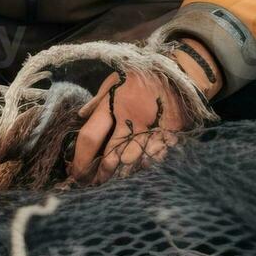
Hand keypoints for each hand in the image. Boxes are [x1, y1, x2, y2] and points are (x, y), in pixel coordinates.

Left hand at [68, 39, 219, 184]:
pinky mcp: (168, 135)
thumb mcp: (114, 79)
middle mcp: (130, 120)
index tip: (76, 172)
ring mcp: (151, 130)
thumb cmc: (142, 74)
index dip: (81, 159)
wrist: (179, 71)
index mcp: (113, 105)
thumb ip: (97, 100)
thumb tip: (80, 116)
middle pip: (111, 157)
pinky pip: (154, 159)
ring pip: (132, 162)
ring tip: (112, 183)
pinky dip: (144, 167)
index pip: (90, 137)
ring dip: (121, 175)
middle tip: (93, 184)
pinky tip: (137, 171)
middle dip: (100, 175)